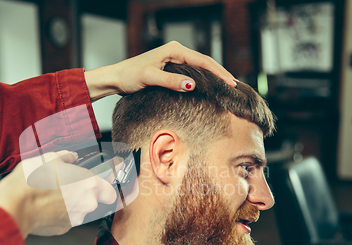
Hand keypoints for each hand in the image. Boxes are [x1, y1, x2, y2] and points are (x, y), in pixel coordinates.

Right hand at [0, 151, 116, 237]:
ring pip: (80, 210)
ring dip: (72, 203)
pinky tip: (46, 205)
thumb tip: (71, 157)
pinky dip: (59, 213)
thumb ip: (66, 157)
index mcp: (90, 184)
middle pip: (95, 200)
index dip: (106, 186)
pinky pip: (66, 219)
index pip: (111, 191)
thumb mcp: (49, 158)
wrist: (14, 205)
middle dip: (85, 194)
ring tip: (53, 193)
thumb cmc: (31, 181)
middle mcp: (87, 204)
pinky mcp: (62, 229)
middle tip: (69, 185)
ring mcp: (75, 219)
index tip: (103, 183)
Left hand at [84, 41, 235, 101]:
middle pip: (204, 62)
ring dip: (213, 76)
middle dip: (220, 73)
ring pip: (199, 67)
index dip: (218, 72)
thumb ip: (171, 81)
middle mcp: (176, 52)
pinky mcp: (171, 68)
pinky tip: (209, 86)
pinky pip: (192, 72)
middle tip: (234, 86)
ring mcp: (174, 59)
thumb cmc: (130, 76)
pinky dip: (203, 79)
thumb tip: (192, 85)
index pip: (202, 61)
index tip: (231, 83)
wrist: (116, 79)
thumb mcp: (150, 78)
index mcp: (174, 50)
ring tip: (227, 86)